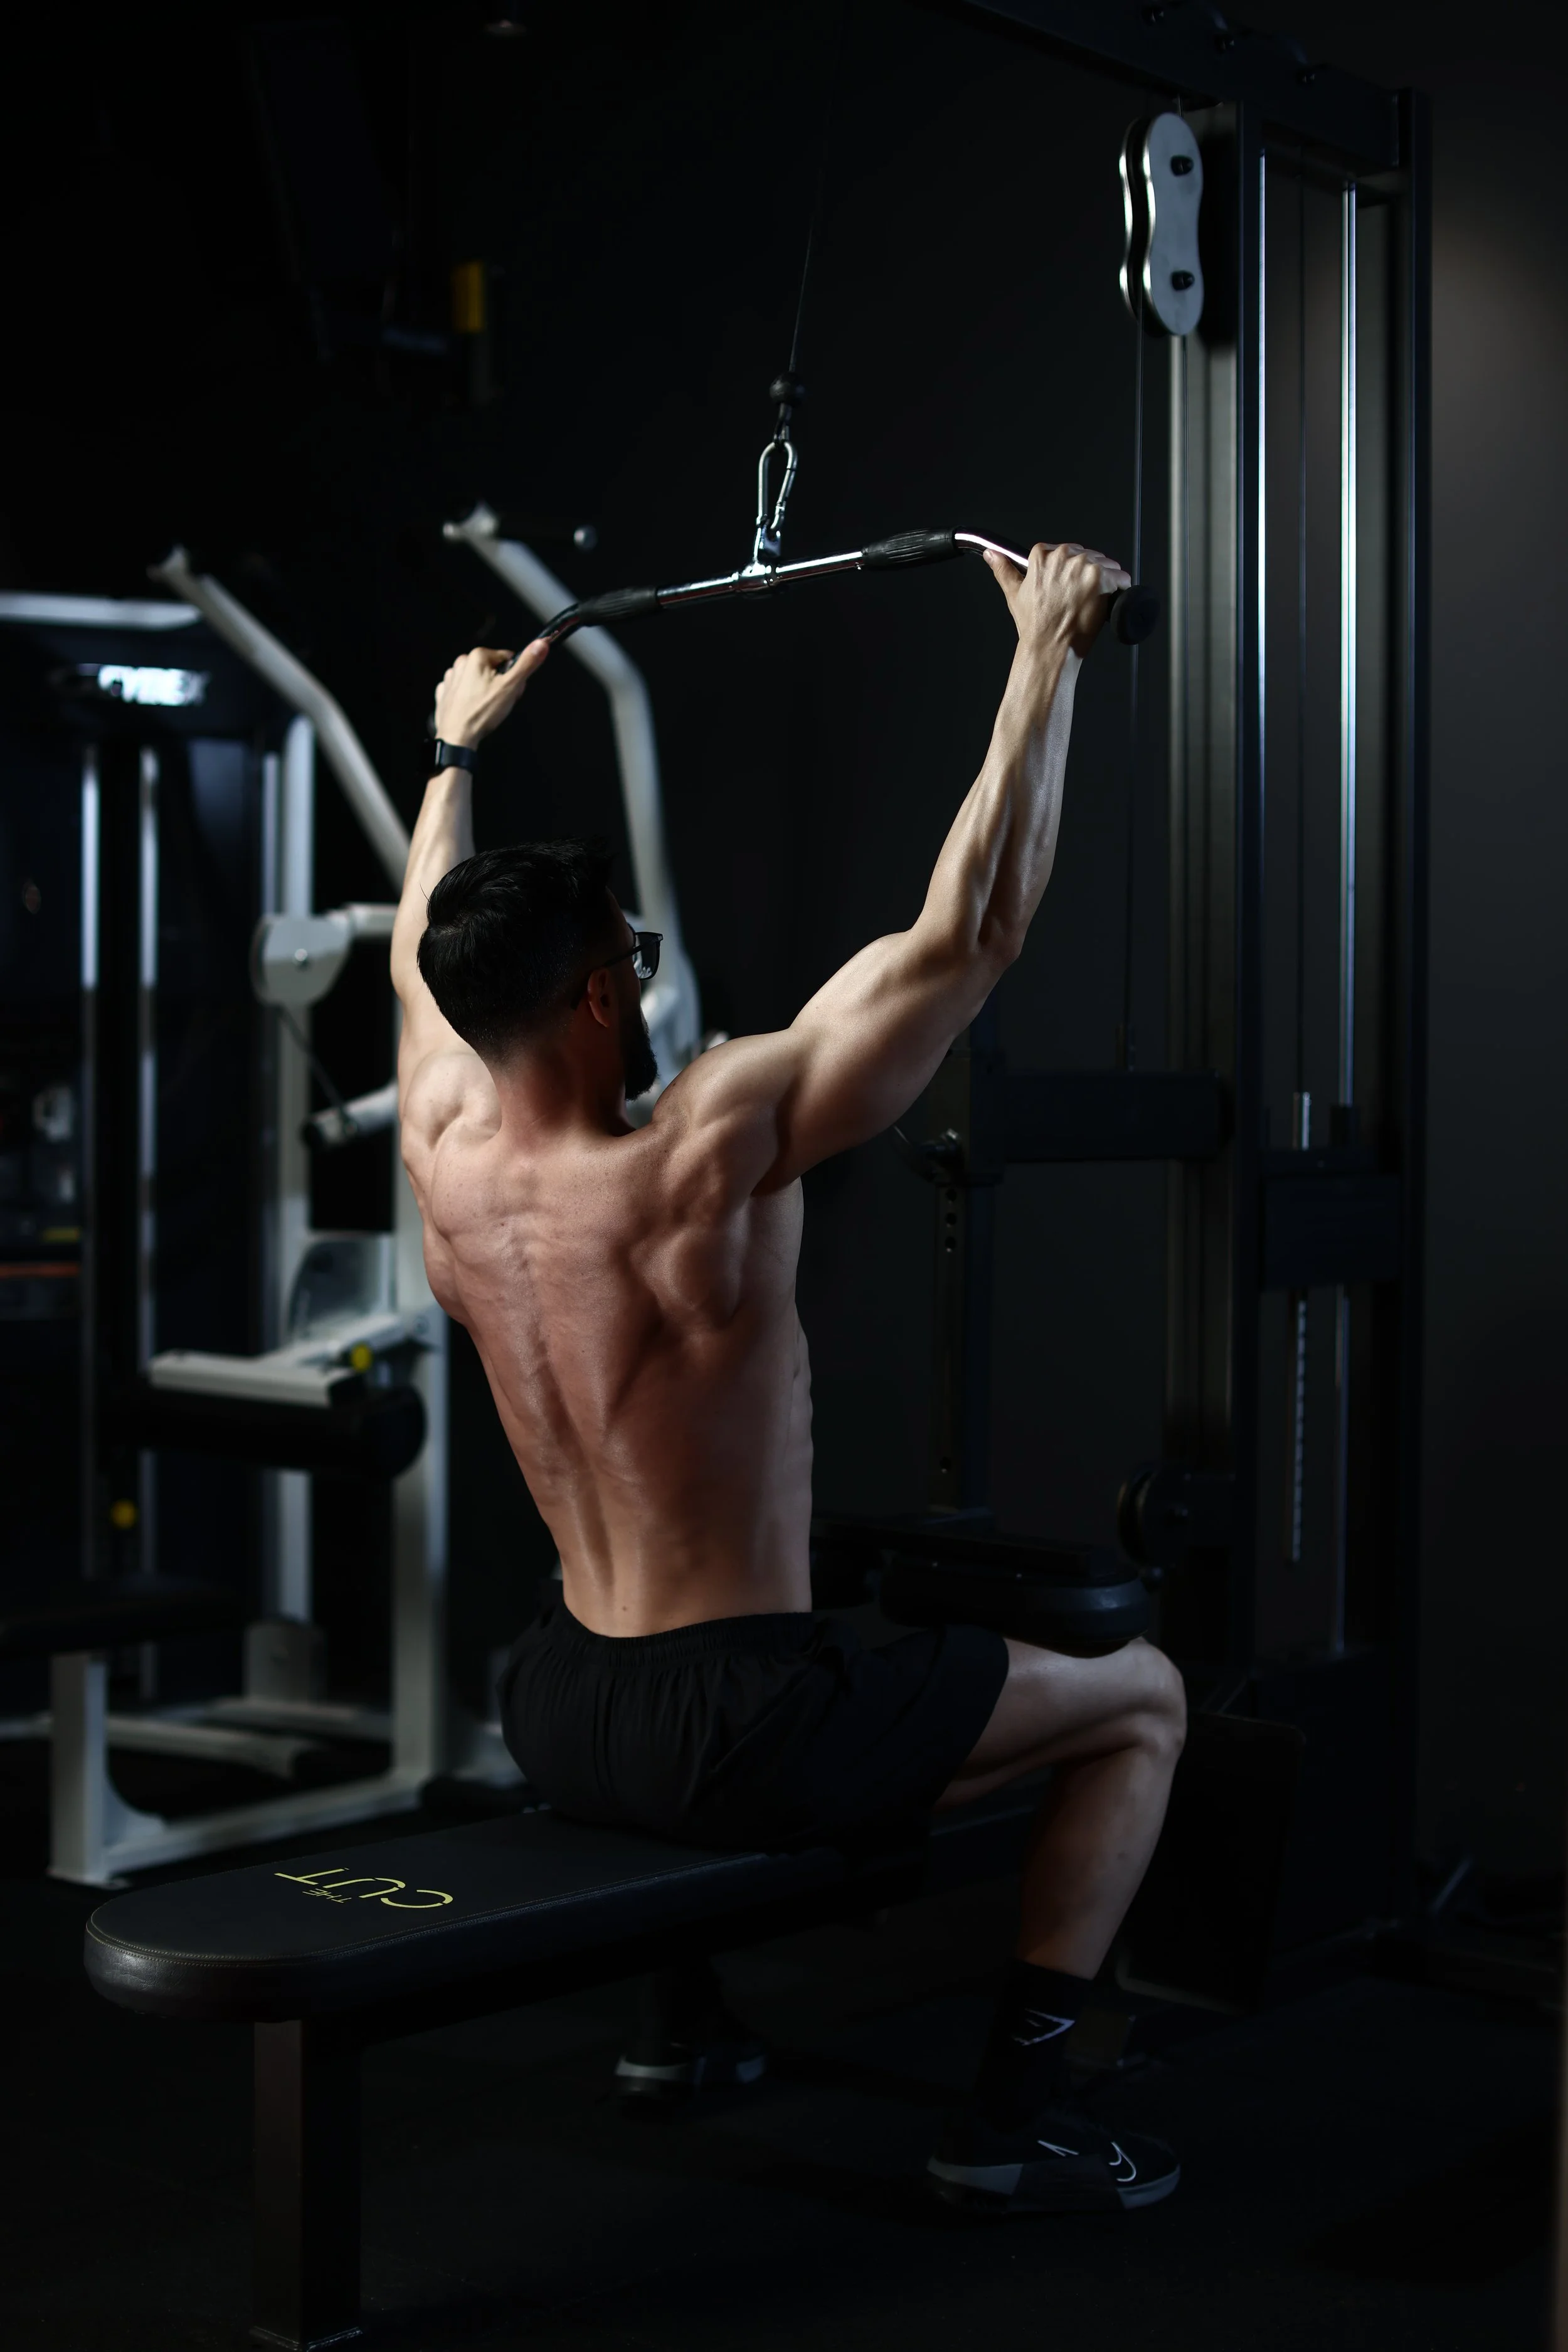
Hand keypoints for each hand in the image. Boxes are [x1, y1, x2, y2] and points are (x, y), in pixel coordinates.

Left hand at [433, 639, 548, 748]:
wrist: (456, 737)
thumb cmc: (482, 713)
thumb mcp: (511, 687)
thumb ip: (527, 664)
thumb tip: (541, 644)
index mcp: (477, 657)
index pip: (507, 659)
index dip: (514, 676)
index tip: (511, 690)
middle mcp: (461, 663)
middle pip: (492, 669)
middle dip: (499, 684)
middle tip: (499, 702)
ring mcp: (451, 678)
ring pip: (477, 679)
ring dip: (484, 691)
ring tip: (486, 707)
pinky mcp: (445, 692)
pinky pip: (462, 691)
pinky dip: (469, 698)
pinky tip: (473, 708)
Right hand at [984, 541, 1131, 658]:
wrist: (1049, 646)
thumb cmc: (1034, 625)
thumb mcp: (1014, 594)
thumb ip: (1003, 570)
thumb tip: (991, 554)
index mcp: (1043, 555)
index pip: (1067, 552)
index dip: (1073, 570)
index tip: (1072, 585)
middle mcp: (1064, 556)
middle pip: (1088, 557)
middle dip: (1090, 575)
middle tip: (1082, 599)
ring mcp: (1083, 566)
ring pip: (1106, 565)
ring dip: (1107, 581)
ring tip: (1095, 602)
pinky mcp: (1101, 579)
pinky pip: (1121, 577)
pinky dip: (1121, 588)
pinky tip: (1112, 600)